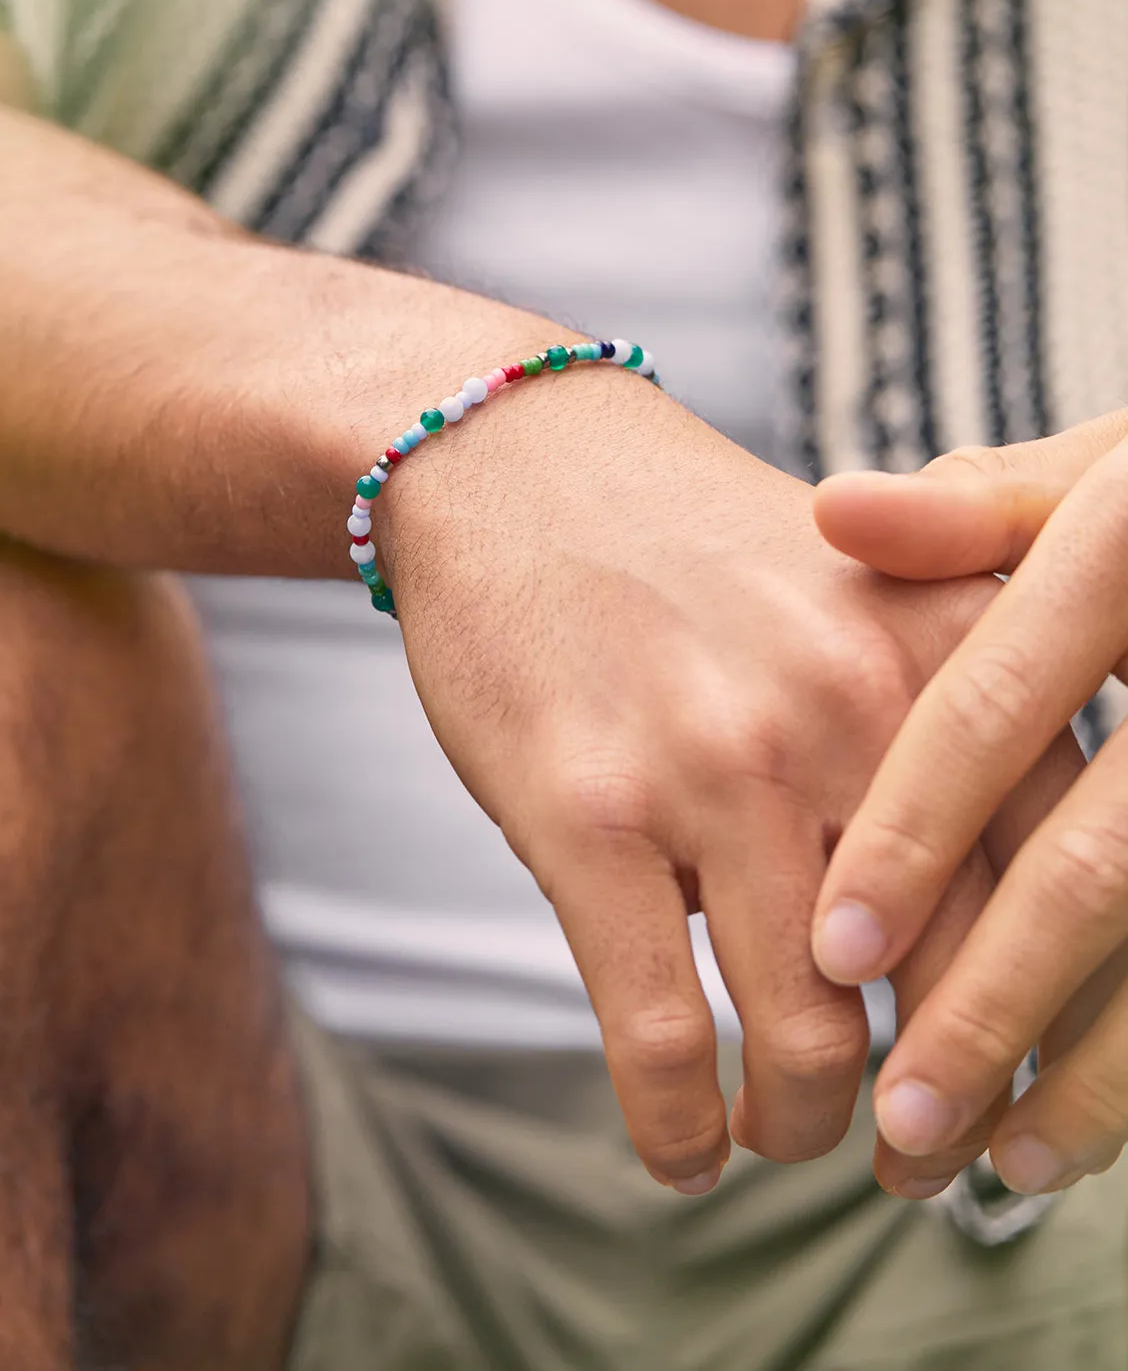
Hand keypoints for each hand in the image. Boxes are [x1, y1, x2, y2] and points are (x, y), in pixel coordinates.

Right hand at [372, 363, 1078, 1193]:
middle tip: (918, 1155)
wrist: (519, 466)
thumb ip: (962, 722)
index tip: (1023, 1087)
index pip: (1063, 881)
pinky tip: (681, 1148)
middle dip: (943, 1113)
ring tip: (783, 1133)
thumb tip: (1027, 916)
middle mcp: (853, 710)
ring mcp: (718, 764)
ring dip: (804, 1131)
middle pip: (955, 986)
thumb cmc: (697, 552)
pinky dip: (677, 1130)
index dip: (1056, 1021)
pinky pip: (661, 1034)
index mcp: (946, 652)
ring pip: (812, 1041)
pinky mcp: (588, 812)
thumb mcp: (867, 590)